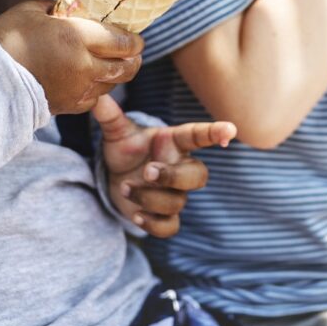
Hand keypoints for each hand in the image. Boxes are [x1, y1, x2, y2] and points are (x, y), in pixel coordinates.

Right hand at [0, 0, 142, 113]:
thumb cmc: (5, 39)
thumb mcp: (30, 11)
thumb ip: (56, 7)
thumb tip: (68, 7)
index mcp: (78, 37)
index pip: (123, 42)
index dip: (135, 39)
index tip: (136, 35)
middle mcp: (85, 66)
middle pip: (126, 67)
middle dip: (134, 58)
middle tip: (133, 51)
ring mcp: (78, 89)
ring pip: (113, 84)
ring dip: (117, 74)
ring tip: (112, 63)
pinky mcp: (68, 106)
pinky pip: (94, 98)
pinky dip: (97, 89)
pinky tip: (89, 79)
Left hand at [93, 94, 234, 236]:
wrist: (116, 177)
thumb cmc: (125, 150)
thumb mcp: (117, 132)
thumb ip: (110, 116)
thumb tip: (97, 98)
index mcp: (173, 143)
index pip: (199, 136)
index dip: (214, 133)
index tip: (230, 130)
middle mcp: (180, 168)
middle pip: (198, 176)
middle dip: (173, 176)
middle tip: (147, 171)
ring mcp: (175, 194)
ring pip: (177, 202)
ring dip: (149, 197)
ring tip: (125, 187)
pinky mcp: (164, 216)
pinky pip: (171, 227)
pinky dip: (153, 224)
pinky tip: (135, 215)